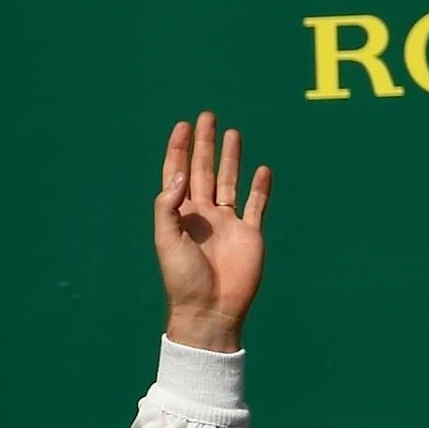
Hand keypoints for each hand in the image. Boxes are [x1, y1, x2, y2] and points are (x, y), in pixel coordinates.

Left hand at [152, 112, 269, 353]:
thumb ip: (168, 206)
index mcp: (181, 216)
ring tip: (232, 132)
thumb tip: (181, 173)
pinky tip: (262, 169)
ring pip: (229, 182)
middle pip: (204, 171)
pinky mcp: (250, 235)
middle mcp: (203, 216)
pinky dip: (260, 188)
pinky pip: (256, 205)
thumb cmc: (183, 279)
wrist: (210, 311)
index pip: (178, 175)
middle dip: (205, 144)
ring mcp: (228, 224)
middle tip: (207, 117)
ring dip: (231, 158)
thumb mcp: (166, 240)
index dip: (179, 150)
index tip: (182, 126)